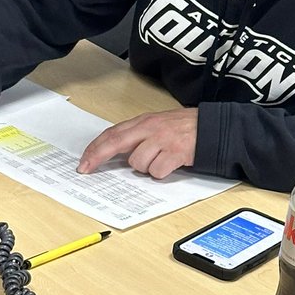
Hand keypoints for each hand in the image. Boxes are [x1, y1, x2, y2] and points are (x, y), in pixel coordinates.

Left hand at [77, 108, 197, 179]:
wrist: (210, 127)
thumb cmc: (182, 128)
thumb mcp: (156, 125)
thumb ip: (137, 135)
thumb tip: (116, 153)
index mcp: (143, 121)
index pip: (112, 134)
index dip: (95, 148)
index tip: (84, 161)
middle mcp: (150, 128)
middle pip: (116, 143)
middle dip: (98, 157)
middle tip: (86, 169)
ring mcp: (162, 140)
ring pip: (138, 163)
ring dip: (146, 167)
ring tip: (160, 160)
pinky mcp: (175, 152)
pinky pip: (157, 171)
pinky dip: (161, 172)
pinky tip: (170, 164)